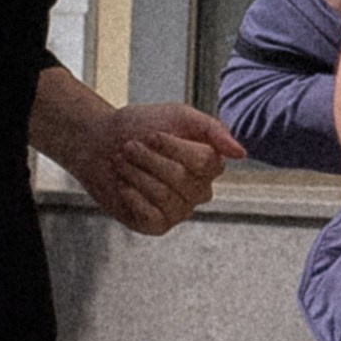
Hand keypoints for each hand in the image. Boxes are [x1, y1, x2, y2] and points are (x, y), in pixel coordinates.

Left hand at [63, 98, 239, 234]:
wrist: (99, 143)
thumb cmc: (141, 126)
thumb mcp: (180, 115)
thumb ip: (213, 130)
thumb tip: (241, 154)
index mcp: (211, 164)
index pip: (205, 162)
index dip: (174, 147)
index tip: (150, 134)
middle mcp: (200, 189)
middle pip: (181, 179)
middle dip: (148, 159)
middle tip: (129, 147)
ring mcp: (180, 210)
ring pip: (165, 197)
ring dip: (135, 175)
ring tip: (121, 162)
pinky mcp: (157, 225)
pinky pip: (153, 217)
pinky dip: (133, 197)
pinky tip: (123, 186)